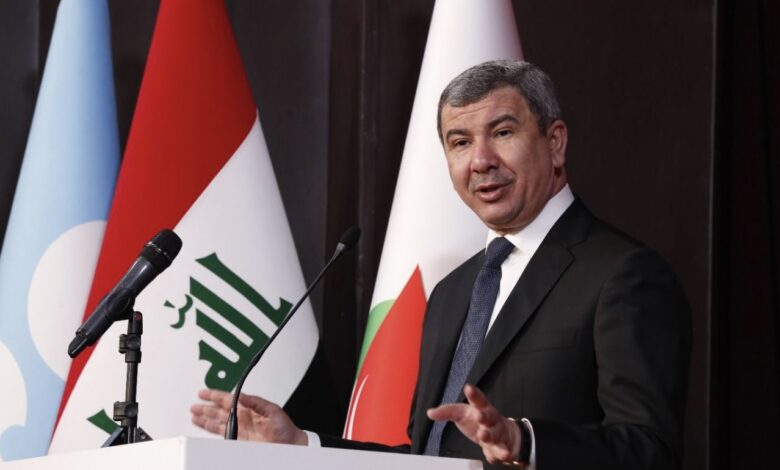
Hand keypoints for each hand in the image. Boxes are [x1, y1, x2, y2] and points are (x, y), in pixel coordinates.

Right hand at [191, 388, 307, 444]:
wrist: (290, 444)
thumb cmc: (284, 427)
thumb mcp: (272, 410)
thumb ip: (256, 402)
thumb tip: (242, 395)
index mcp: (249, 408)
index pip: (228, 400)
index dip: (215, 396)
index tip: (204, 392)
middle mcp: (242, 418)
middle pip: (219, 411)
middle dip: (206, 407)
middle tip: (194, 404)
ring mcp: (240, 430)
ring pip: (218, 423)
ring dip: (206, 419)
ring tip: (194, 415)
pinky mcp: (239, 441)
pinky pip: (222, 435)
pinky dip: (212, 432)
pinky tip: (206, 429)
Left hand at [427, 384, 521, 464]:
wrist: (504, 435)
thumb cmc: (478, 422)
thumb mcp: (462, 414)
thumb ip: (447, 412)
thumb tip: (429, 412)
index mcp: (480, 409)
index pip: (477, 400)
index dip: (473, 394)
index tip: (468, 387)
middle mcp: (491, 419)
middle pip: (489, 416)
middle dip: (484, 415)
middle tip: (478, 415)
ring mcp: (498, 433)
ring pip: (495, 434)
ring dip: (489, 435)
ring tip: (483, 436)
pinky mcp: (502, 447)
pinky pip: (503, 450)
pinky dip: (503, 452)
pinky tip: (503, 454)